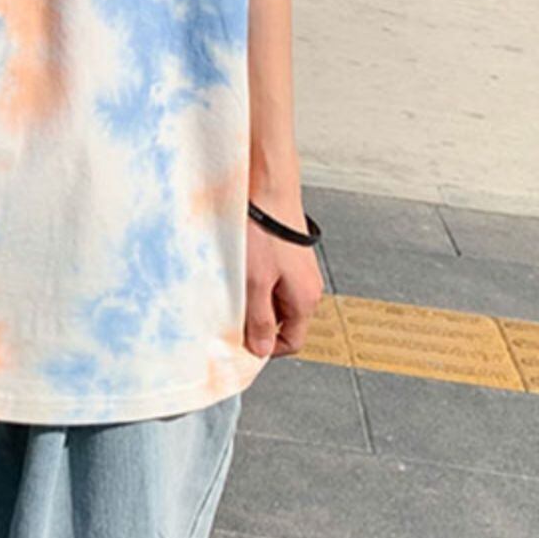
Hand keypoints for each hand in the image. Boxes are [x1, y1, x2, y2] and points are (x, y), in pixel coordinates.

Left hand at [244, 199, 324, 357]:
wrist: (269, 189)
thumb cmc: (265, 233)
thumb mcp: (255, 284)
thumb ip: (258, 319)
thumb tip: (261, 348)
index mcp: (305, 299)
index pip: (291, 341)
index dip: (266, 347)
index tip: (242, 343)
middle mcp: (307, 287)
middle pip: (280, 321)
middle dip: (255, 321)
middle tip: (231, 311)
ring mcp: (298, 271)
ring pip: (272, 300)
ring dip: (252, 299)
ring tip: (234, 285)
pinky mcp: (286, 257)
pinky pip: (269, 280)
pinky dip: (253, 281)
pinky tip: (238, 269)